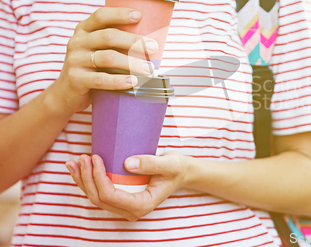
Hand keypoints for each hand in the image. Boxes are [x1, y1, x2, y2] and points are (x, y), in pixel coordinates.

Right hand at [47, 7, 158, 113]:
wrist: (66, 93)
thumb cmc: (91, 67)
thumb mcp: (97, 49)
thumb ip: (114, 42)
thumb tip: (150, 40)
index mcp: (84, 29)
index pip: (101, 15)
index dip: (119, 14)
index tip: (139, 15)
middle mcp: (77, 41)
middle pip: (108, 36)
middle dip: (134, 41)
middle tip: (153, 48)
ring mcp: (75, 60)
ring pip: (107, 58)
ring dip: (132, 63)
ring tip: (149, 69)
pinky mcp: (76, 79)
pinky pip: (100, 79)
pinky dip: (118, 81)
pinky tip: (132, 82)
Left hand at [65, 152, 189, 220]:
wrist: (180, 172)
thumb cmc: (176, 168)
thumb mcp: (169, 164)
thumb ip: (151, 163)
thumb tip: (127, 163)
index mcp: (141, 205)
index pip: (111, 196)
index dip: (98, 178)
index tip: (96, 158)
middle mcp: (130, 210)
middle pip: (98, 199)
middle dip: (86, 178)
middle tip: (83, 157)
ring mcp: (124, 206)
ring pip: (95, 197)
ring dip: (82, 180)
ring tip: (73, 162)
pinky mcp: (121, 198)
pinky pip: (99, 193)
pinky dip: (87, 180)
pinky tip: (79, 168)